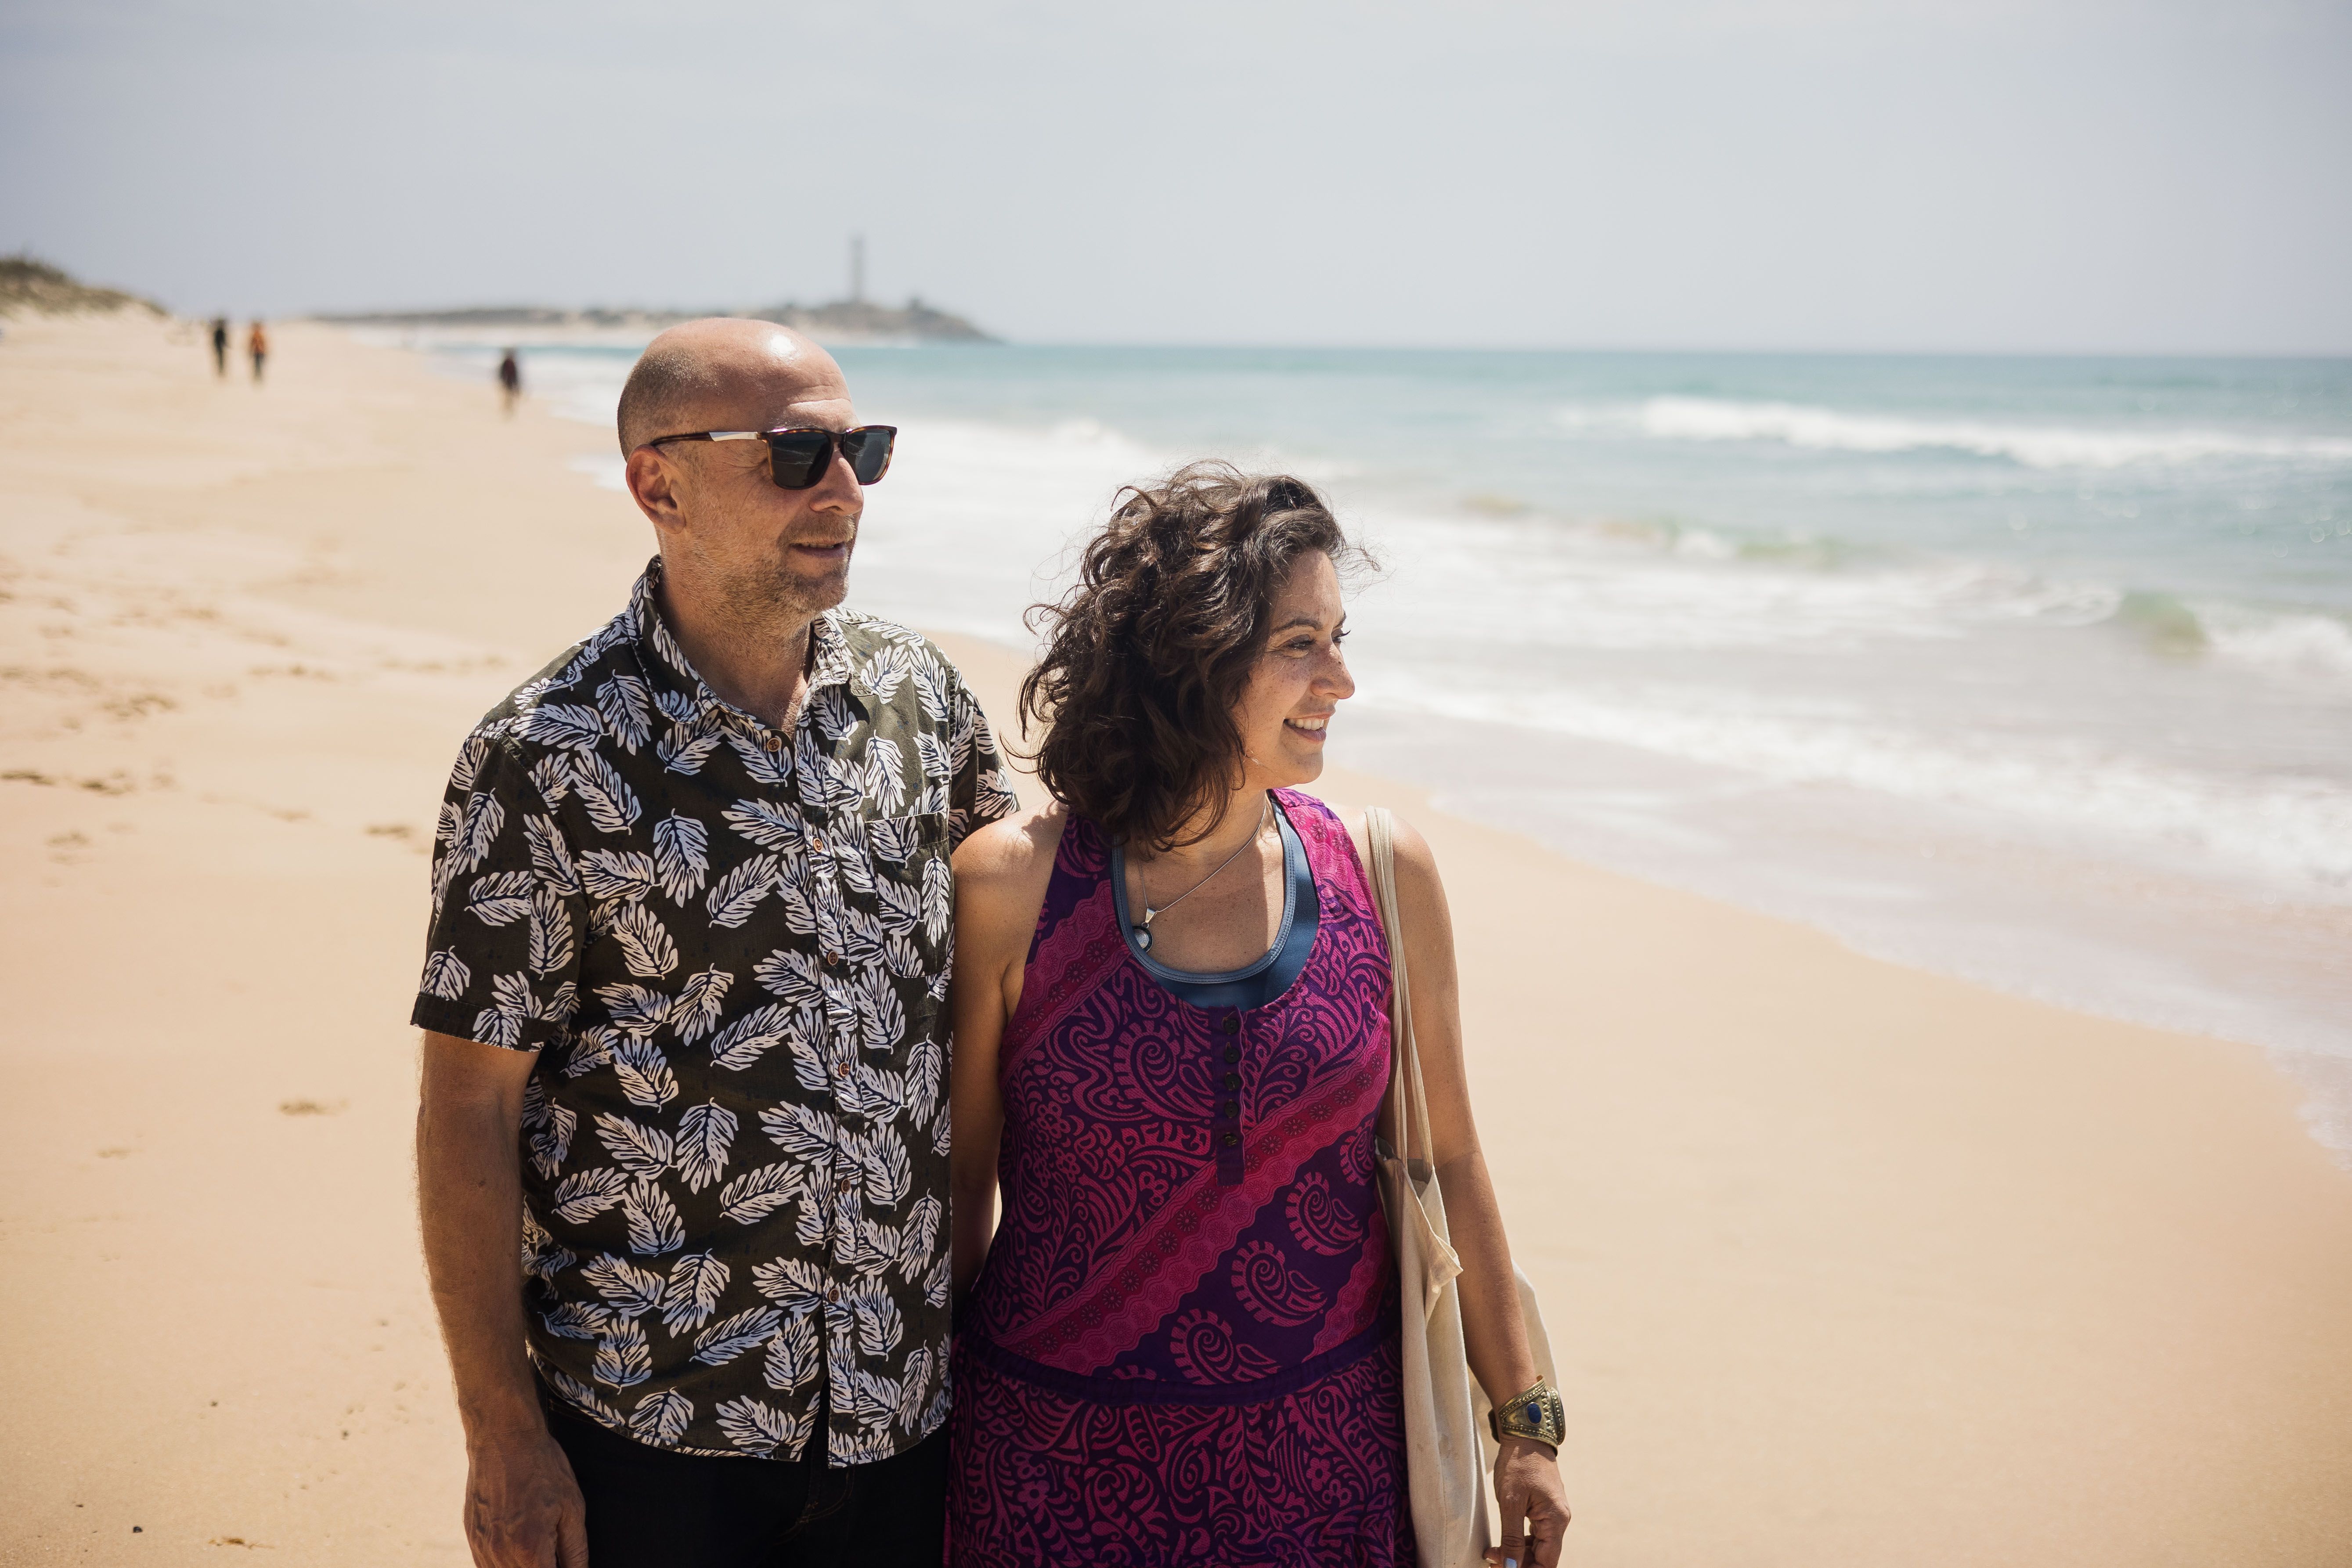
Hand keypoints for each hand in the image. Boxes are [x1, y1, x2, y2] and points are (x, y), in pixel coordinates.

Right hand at [463, 1427, 588, 1566]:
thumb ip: (575, 1551)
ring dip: (524, 1567)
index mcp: (529, 1550)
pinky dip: (505, 1564)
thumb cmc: (543, 1468)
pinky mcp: (472, 1538)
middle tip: (555, 1554)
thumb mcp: (572, 1508)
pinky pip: (487, 1566)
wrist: (504, 1438)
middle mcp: (500, 1555)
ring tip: (539, 1545)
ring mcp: (481, 1548)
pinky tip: (521, 1547)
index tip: (565, 1562)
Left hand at [1486, 1437, 1569, 1567]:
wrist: (1525, 1434)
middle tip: (1492, 1561)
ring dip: (1517, 1554)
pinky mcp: (1544, 1508)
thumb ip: (1511, 1537)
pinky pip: (1535, 1534)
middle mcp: (1559, 1520)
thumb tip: (1511, 1567)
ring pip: (1538, 1547)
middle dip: (1519, 1563)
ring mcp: (1553, 1514)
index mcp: (1556, 1520)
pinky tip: (1502, 1542)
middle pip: (1543, 1557)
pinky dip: (1520, 1541)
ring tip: (1492, 1553)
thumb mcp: (1510, 1502)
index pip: (1547, 1563)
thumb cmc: (1518, 1464)